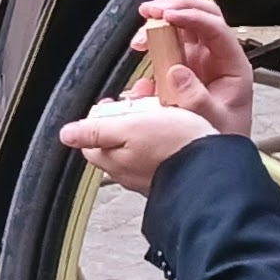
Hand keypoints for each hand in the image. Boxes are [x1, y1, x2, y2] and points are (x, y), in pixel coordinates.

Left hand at [62, 98, 217, 196]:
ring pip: (136, 148)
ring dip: (143, 130)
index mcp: (112, 159)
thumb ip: (95, 131)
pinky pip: (158, 155)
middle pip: (112, 143)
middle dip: (121, 122)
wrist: (213, 169)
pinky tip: (174, 134)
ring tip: (160, 115)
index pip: (90, 138)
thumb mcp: (129, 126)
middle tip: (139, 106)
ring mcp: (148, 176)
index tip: (113, 103)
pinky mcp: (170, 175)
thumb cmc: (175, 145)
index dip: (99, 117)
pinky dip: (161, 142)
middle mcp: (126, 172)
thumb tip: (66, 134)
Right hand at [130, 0, 254, 139]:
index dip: (192, 17)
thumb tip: (176, 71)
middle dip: (175, 6)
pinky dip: (150, 48)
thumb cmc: (222, 141)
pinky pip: (165, 49)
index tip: (167, 16)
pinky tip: (141, 58)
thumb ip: (195, 98)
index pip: (216, 28)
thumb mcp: (212, 123)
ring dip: (159, 24)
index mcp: (232, 66)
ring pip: (182, 27)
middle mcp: (216, 58)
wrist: (213, 161)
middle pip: (200, 15)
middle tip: (150, 11)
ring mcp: (198, 63)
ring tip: (139, 39)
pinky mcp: (179, 71)